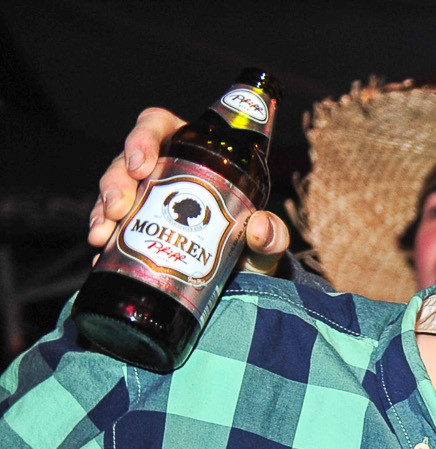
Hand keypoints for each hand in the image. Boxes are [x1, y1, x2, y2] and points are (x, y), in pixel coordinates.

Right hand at [88, 108, 288, 270]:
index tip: (141, 166)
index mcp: (191, 150)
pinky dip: (104, 236)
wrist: (243, 272)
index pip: (155, 126)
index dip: (141, 139)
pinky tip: (101, 254)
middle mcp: (161, 169)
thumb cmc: (252, 239)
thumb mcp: (266, 237)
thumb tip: (259, 228)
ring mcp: (144, 195)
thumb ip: (272, 233)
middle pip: (125, 161)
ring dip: (101, 211)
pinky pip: (110, 223)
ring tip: (102, 236)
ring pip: (112, 191)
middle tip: (118, 210)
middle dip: (115, 184)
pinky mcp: (133, 222)